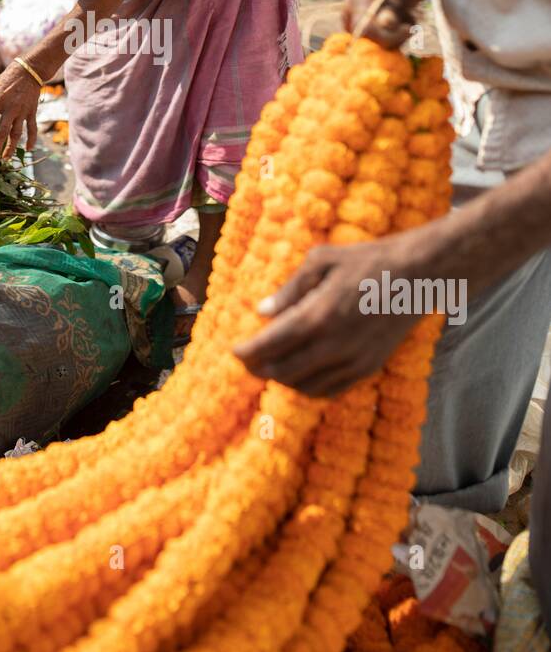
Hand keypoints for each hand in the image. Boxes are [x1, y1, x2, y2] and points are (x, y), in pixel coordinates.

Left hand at [0, 62, 39, 161]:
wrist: (31, 70)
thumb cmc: (9, 76)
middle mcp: (11, 108)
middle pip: (2, 131)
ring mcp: (23, 111)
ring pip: (17, 133)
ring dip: (11, 147)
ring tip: (5, 158)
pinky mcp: (32, 112)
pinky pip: (32, 128)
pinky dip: (31, 139)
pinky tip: (28, 150)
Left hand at [233, 235, 425, 398]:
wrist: (417, 276)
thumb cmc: (367, 260)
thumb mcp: (322, 260)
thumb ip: (290, 289)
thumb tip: (263, 311)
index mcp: (317, 316)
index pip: (270, 346)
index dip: (247, 353)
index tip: (235, 351)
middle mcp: (333, 345)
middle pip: (283, 371)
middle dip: (259, 369)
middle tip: (248, 361)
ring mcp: (352, 360)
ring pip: (305, 386)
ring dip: (283, 379)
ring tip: (272, 366)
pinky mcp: (368, 367)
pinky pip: (330, 390)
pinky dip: (309, 388)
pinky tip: (301, 374)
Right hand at [343, 0, 433, 47]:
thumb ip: (400, 1)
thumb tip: (387, 25)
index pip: (363, 26)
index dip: (386, 36)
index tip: (409, 30)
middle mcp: (353, 0)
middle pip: (361, 36)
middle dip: (389, 38)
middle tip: (411, 24)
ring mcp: (355, 9)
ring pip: (366, 38)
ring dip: (390, 36)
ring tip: (408, 19)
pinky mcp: (362, 15)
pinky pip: (371, 34)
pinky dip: (389, 34)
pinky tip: (403, 20)